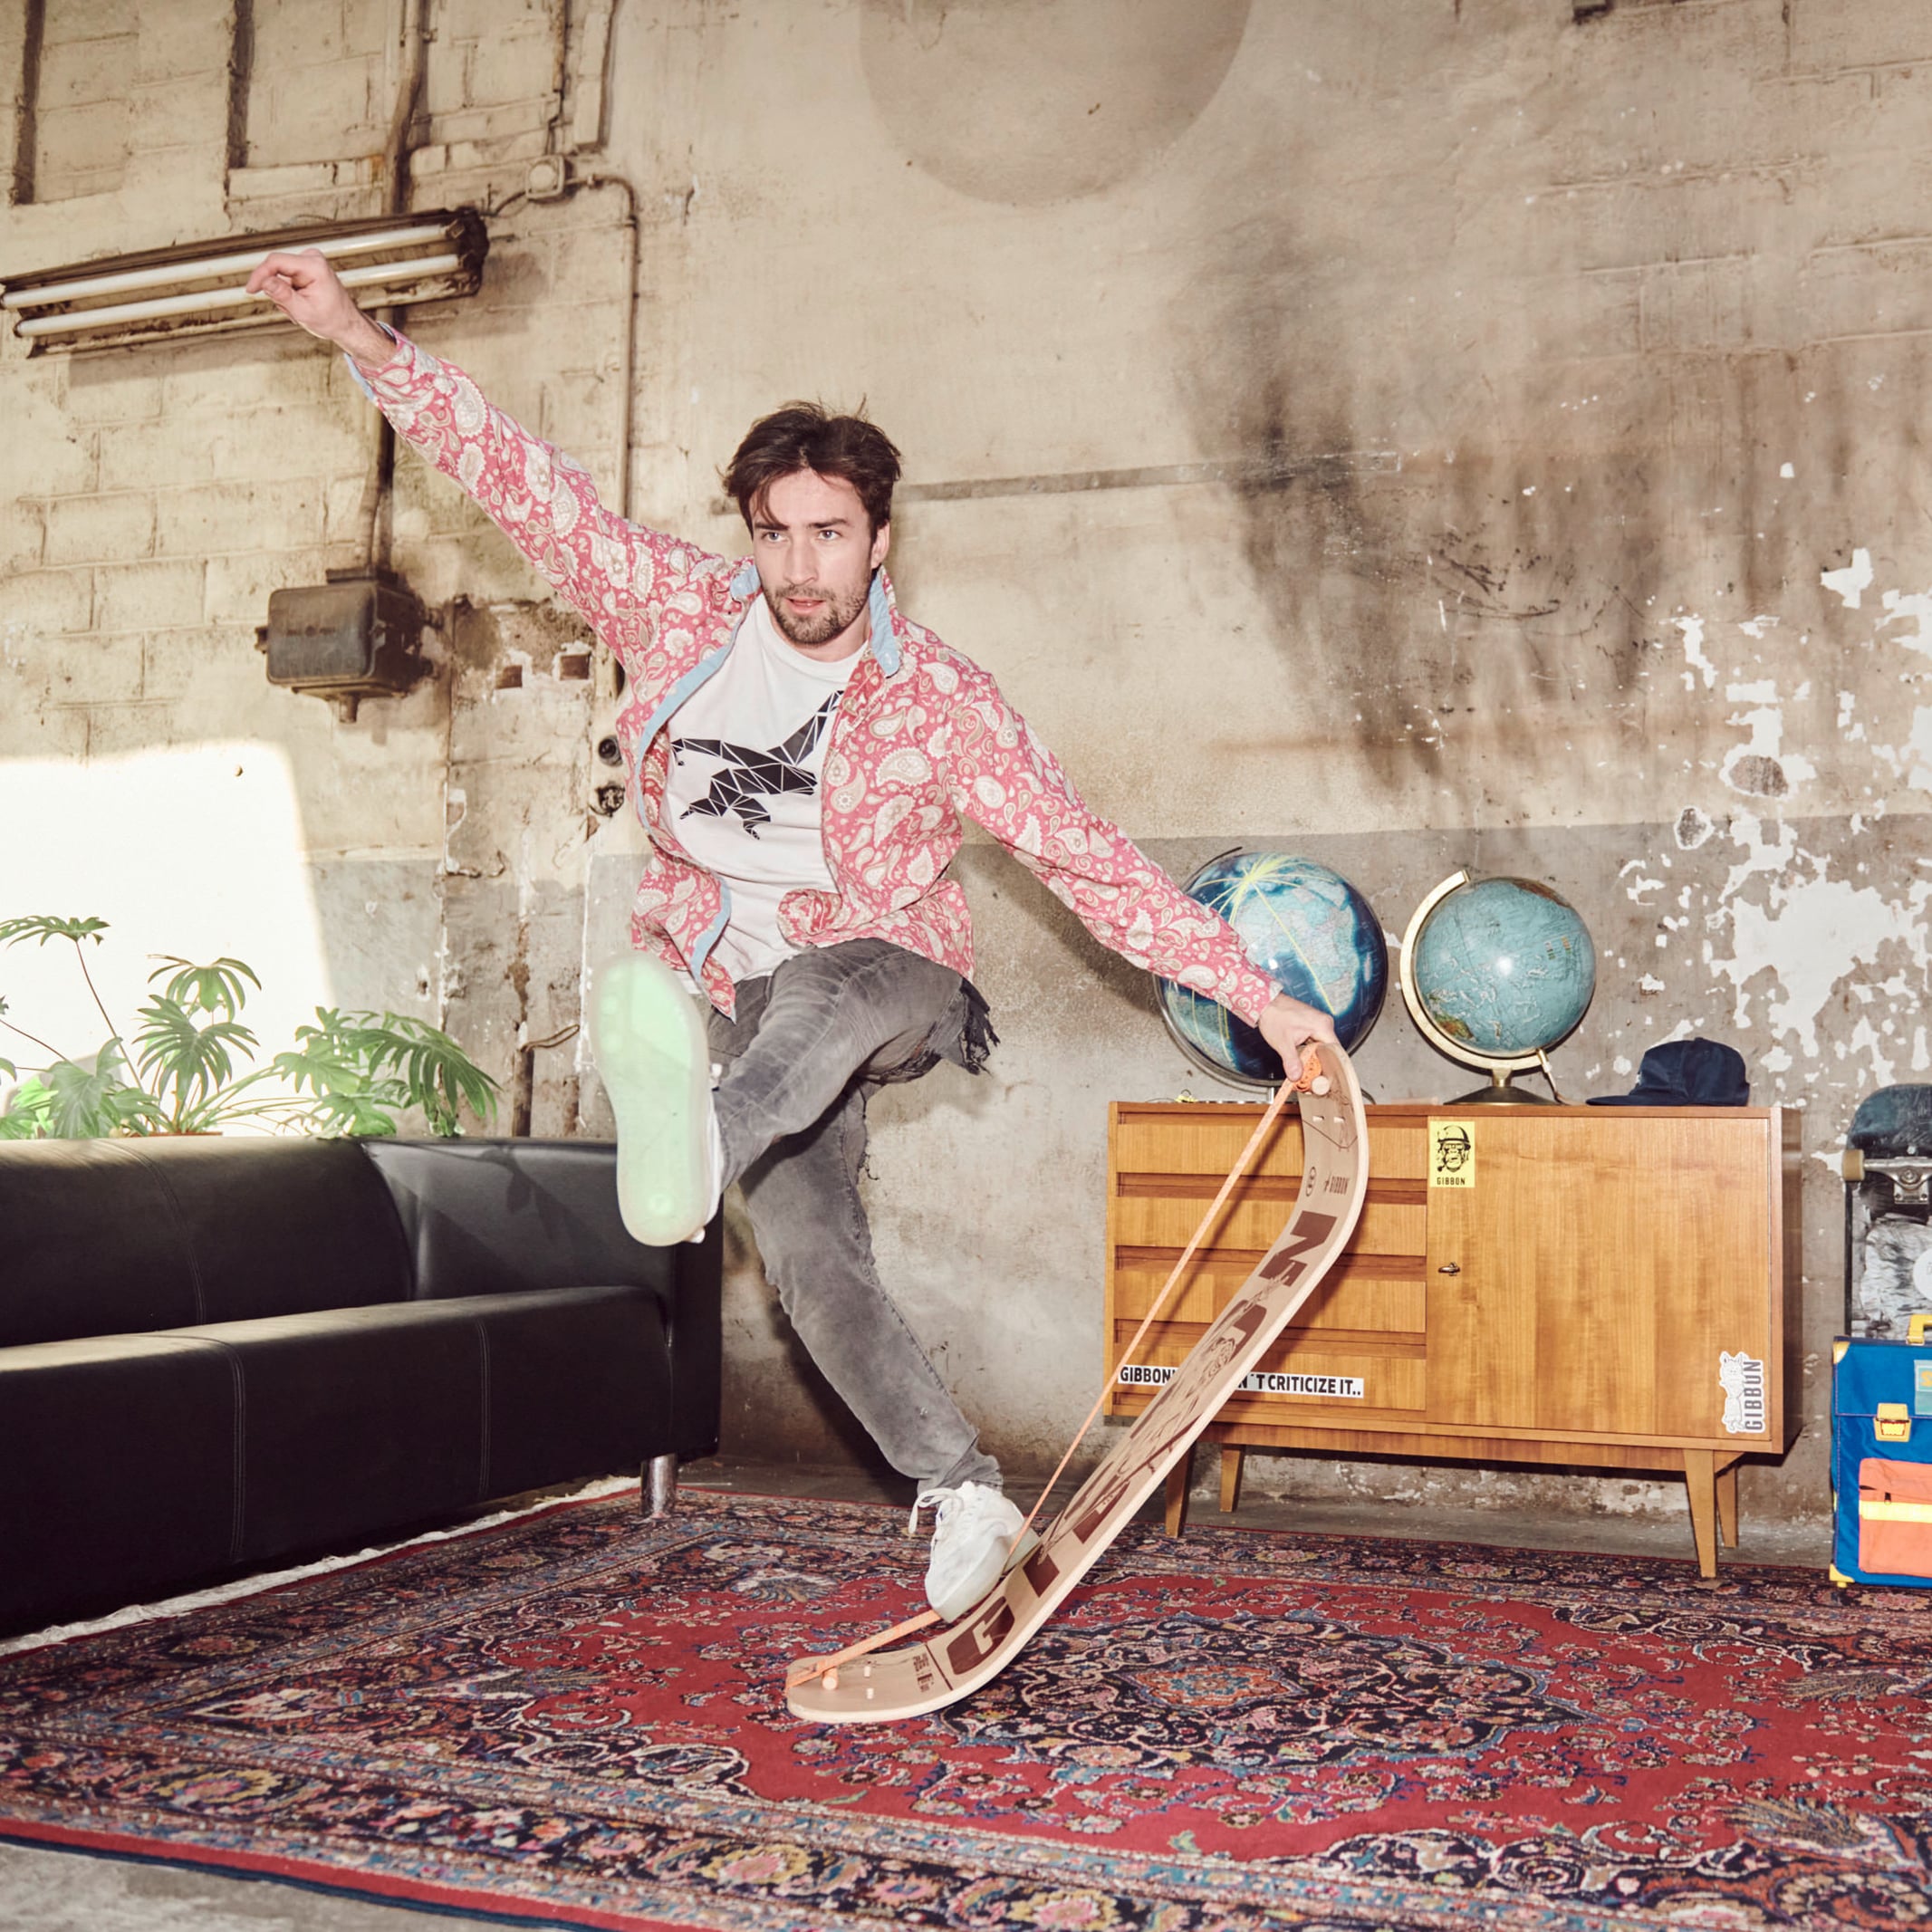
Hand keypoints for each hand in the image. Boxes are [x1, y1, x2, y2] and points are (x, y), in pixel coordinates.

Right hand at [244, 249, 393, 365]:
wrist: (346, 324)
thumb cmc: (332, 319)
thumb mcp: (303, 311)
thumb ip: (282, 295)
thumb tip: (264, 281)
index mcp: (314, 266)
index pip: (276, 261)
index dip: (260, 275)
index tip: (250, 289)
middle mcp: (312, 258)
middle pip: (276, 268)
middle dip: (277, 292)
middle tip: (290, 310)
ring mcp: (309, 261)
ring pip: (279, 276)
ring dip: (284, 296)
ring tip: (299, 309)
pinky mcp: (305, 267)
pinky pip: (285, 278)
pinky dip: (288, 294)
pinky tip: (300, 303)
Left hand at [1257, 993, 1336, 1087]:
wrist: (1265, 1002)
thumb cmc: (1274, 1015)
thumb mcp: (1283, 1043)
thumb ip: (1291, 1062)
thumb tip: (1297, 1076)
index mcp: (1322, 1026)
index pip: (1335, 1052)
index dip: (1328, 1065)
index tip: (1321, 1076)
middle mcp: (1324, 1023)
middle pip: (1329, 1050)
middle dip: (1319, 1063)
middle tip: (1310, 1074)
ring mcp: (1319, 1023)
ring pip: (1322, 1047)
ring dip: (1313, 1057)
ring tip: (1304, 1065)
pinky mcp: (1312, 1024)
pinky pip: (1316, 1041)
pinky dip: (1309, 1050)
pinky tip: (1301, 1055)